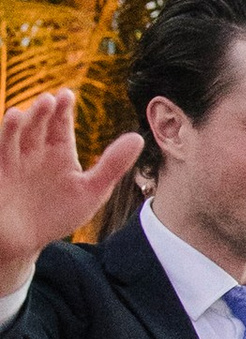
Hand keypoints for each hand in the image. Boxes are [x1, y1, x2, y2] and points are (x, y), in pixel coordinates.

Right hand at [0, 89, 141, 294]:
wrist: (26, 243)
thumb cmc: (57, 215)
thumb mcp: (91, 192)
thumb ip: (112, 165)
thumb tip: (138, 137)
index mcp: (58, 150)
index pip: (60, 124)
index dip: (63, 110)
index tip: (67, 95)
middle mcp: (34, 150)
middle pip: (38, 125)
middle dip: (43, 112)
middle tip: (51, 99)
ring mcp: (15, 161)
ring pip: (15, 135)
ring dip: (19, 123)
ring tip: (24, 112)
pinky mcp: (0, 173)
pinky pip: (1, 152)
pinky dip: (4, 137)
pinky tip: (11, 121)